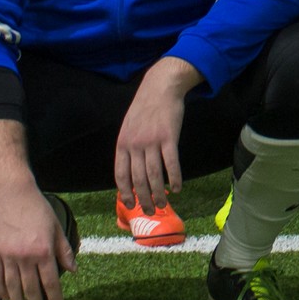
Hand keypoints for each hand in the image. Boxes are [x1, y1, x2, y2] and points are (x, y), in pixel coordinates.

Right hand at [0, 186, 72, 299]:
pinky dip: (1, 290)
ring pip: (12, 287)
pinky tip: (5, 298)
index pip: (51, 282)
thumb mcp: (57, 228)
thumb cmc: (38, 209)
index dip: (55, 299)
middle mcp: (25, 257)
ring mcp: (7, 256)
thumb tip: (73, 271)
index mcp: (43, 251)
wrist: (13, 194)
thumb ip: (64, 250)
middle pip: (31, 289)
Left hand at [114, 57, 199, 213]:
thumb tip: (132, 173)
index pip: (120, 175)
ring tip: (164, 204)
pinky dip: (175, 178)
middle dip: (144, 199)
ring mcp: (152, 141)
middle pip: (138, 179)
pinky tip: (177, 188)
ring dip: (159, 193)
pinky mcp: (169, 137)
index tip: (131, 205)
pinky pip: (171, 163)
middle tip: (151, 211)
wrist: (160, 88)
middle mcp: (135, 145)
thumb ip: (129, 149)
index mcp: (122, 144)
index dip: (125, 193)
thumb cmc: (145, 109)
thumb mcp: (129, 128)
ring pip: (154, 175)